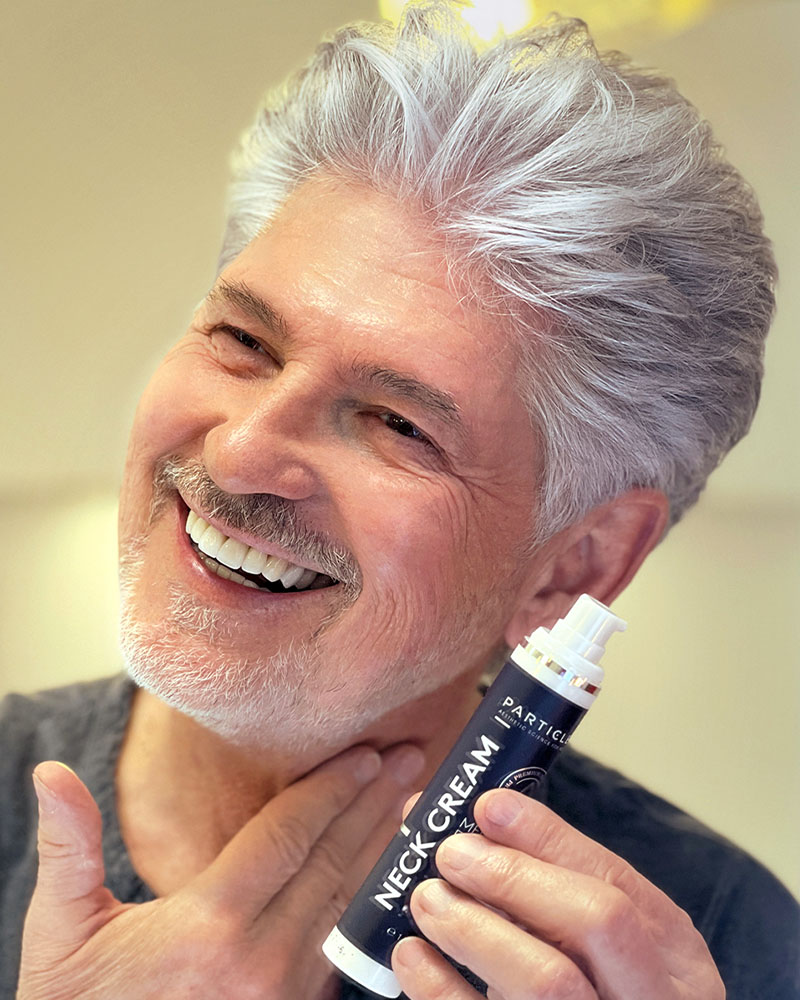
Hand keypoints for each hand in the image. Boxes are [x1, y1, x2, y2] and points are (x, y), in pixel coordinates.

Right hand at [17, 745, 423, 999]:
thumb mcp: (63, 930)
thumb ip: (69, 846)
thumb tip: (50, 775)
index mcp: (210, 924)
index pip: (288, 835)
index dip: (331, 787)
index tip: (367, 752)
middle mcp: (260, 961)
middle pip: (331, 863)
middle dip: (373, 804)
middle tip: (411, 759)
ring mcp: (285, 997)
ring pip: (346, 905)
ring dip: (382, 849)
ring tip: (412, 804)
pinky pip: (341, 952)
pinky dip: (366, 904)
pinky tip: (385, 876)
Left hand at [391, 789, 724, 999]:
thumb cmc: (608, 983)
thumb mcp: (619, 931)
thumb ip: (562, 872)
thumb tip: (484, 810)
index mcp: (675, 962)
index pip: (617, 888)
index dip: (546, 841)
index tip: (487, 805)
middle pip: (594, 925)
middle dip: (514, 877)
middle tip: (450, 853)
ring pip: (545, 983)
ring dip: (472, 928)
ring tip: (427, 898)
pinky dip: (440, 989)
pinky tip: (412, 955)